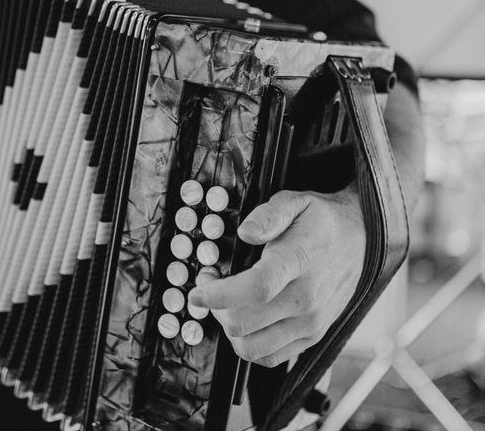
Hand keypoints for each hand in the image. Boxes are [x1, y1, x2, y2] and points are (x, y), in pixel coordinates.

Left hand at [189, 187, 365, 367]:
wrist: (361, 241)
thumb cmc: (321, 222)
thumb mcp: (295, 202)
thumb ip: (268, 215)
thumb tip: (245, 232)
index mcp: (298, 262)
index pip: (255, 288)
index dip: (217, 295)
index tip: (197, 291)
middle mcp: (306, 299)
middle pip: (245, 323)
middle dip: (215, 308)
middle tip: (210, 287)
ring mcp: (310, 322)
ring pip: (252, 347)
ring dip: (229, 329)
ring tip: (226, 306)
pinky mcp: (312, 336)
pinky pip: (269, 357)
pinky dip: (248, 344)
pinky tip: (245, 320)